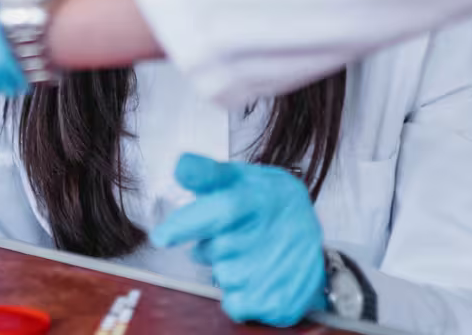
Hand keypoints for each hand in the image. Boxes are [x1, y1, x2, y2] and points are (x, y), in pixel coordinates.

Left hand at [150, 154, 328, 326]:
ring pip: (223, 276)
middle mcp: (269, 234)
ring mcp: (276, 270)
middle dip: (212, 244)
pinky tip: (256, 276)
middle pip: (213, 249)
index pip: (221, 209)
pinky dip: (239, 294)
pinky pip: (235, 304)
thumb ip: (207, 173)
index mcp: (259, 197)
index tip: (161, 238)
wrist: (310, 238)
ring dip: (228, 268)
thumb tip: (181, 167)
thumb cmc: (266, 203)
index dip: (188, 223)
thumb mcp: (240, 177)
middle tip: (235, 233)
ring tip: (250, 253)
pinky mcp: (280, 302)